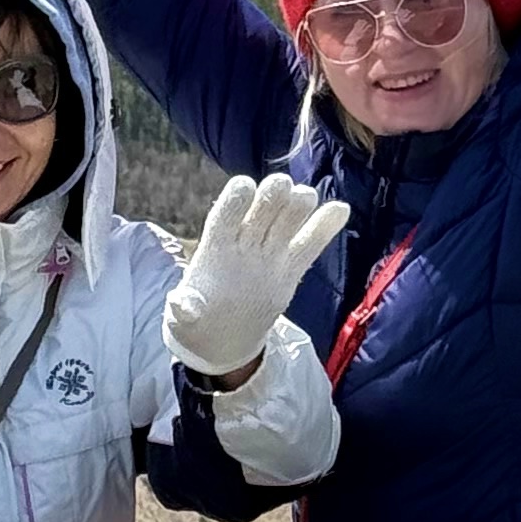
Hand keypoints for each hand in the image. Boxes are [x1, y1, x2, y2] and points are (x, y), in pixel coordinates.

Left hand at [162, 172, 351, 384]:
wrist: (223, 336)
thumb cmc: (198, 320)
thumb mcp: (186, 318)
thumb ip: (186, 309)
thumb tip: (180, 306)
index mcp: (216, 247)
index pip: (225, 215)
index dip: (235, 199)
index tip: (244, 185)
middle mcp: (245, 241)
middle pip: (261, 208)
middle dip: (272, 194)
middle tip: (282, 187)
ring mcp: (270, 251)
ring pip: (287, 218)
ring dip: (298, 203)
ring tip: (306, 198)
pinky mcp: (291, 267)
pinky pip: (310, 243)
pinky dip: (324, 225)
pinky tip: (340, 209)